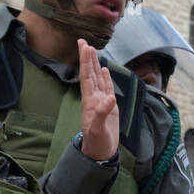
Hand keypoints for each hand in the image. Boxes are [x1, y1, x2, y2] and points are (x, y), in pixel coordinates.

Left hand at [78, 39, 118, 161]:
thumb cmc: (97, 142)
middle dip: (86, 58)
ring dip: (94, 64)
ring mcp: (101, 102)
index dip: (85, 61)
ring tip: (92, 50)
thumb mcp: (98, 129)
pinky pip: (107, 88)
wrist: (100, 152)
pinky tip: (104, 70)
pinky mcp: (109, 107)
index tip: (84, 46)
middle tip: (83, 41)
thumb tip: (110, 98)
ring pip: (97, 78)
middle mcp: (93, 98)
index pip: (86, 77)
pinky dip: (105, 77)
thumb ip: (103, 113)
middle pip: (89, 74)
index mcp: (89, 101)